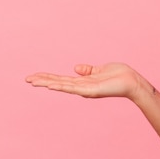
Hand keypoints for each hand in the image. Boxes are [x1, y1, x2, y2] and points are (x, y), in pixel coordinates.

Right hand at [25, 62, 143, 100]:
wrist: (132, 82)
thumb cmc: (119, 75)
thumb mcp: (100, 69)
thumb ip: (87, 70)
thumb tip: (75, 68)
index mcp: (83, 82)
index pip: (61, 79)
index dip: (48, 77)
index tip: (34, 76)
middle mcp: (82, 87)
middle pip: (58, 83)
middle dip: (43, 81)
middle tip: (26, 79)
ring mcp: (85, 90)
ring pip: (62, 86)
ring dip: (48, 83)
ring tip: (33, 82)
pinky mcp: (91, 90)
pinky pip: (73, 88)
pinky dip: (61, 86)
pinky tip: (51, 85)